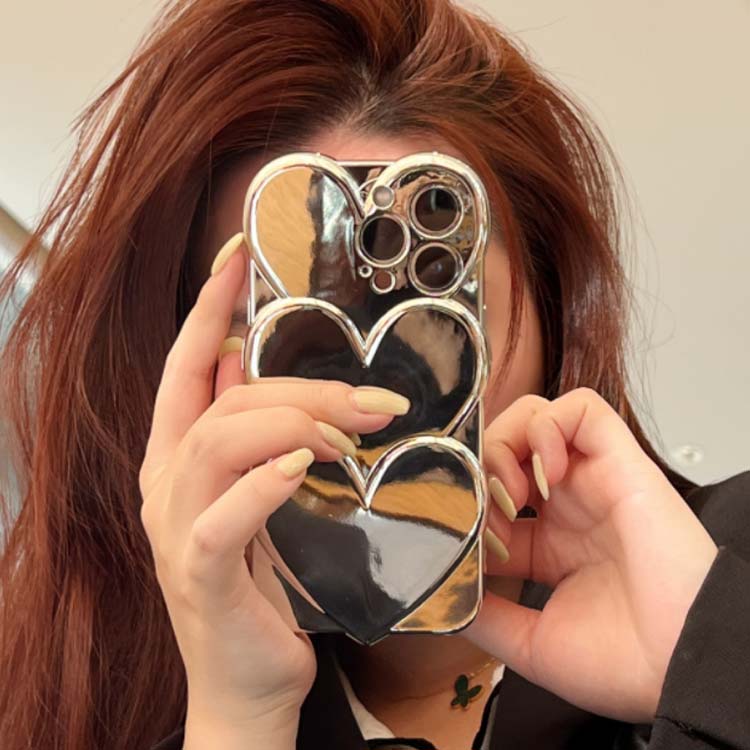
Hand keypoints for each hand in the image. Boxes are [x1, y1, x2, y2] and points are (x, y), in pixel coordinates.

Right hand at [138, 237, 399, 738]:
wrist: (246, 681)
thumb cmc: (260, 580)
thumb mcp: (256, 494)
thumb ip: (255, 435)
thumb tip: (270, 368)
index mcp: (178, 454)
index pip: (186, 363)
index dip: (211, 306)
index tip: (238, 254)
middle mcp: (165, 482)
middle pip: (225, 401)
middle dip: (303, 386)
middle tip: (376, 400)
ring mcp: (175, 528)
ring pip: (221, 443)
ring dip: (296, 424)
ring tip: (354, 436)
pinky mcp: (199, 574)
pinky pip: (222, 519)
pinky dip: (262, 486)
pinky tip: (300, 468)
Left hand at [466, 388, 717, 723]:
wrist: (683, 667)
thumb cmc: (627, 663)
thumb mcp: (535, 645)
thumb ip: (488, 617)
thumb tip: (448, 596)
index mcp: (551, 544)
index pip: (491, 500)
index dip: (466, 509)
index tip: (459, 540)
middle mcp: (569, 506)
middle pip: (506, 449)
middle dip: (480, 472)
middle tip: (486, 515)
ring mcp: (592, 480)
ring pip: (535, 417)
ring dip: (505, 444)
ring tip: (513, 493)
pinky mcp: (620, 460)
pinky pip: (580, 408)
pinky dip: (546, 427)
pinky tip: (544, 473)